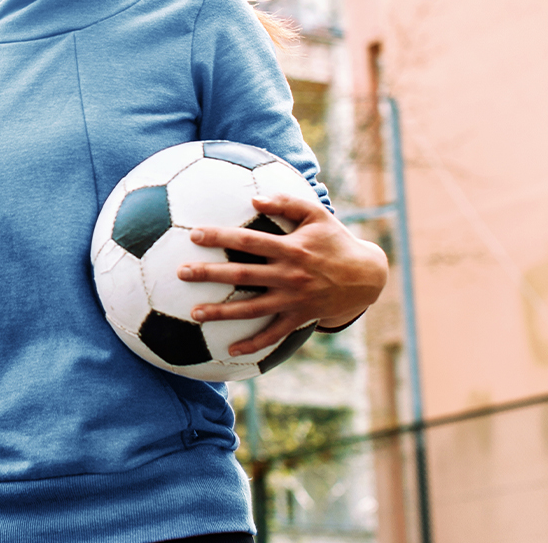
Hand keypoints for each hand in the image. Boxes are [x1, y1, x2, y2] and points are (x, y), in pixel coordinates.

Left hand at [178, 193, 387, 356]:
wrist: (366, 276)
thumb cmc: (335, 240)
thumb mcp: (318, 214)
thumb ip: (287, 203)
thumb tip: (254, 196)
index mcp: (290, 248)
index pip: (248, 241)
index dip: (221, 236)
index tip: (194, 234)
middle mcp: (289, 275)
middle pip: (243, 275)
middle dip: (210, 274)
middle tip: (181, 273)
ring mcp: (293, 299)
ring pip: (252, 308)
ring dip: (222, 312)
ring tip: (194, 313)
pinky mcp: (298, 317)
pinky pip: (273, 334)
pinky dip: (253, 344)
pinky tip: (230, 350)